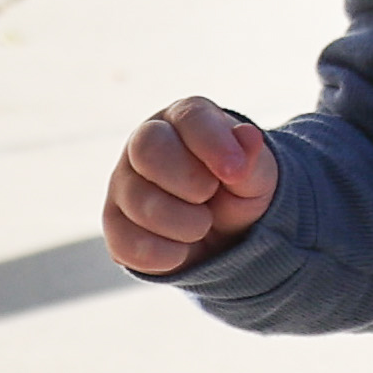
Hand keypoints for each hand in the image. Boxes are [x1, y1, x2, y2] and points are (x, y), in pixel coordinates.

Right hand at [105, 95, 276, 274]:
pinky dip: (166, 254)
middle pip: (147, 150)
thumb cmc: (239, 190)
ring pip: (139, 202)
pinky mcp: (114, 224)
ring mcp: (123, 183)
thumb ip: (253, 159)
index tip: (234, 172)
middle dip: (190, 182)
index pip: (189, 118)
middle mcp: (144, 143)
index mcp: (184, 120)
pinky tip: (183, 248)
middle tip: (210, 195)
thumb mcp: (259, 176)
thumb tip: (249, 136)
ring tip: (203, 223)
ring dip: (185, 224)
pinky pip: (128, 243)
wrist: (224, 234)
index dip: (213, 144)